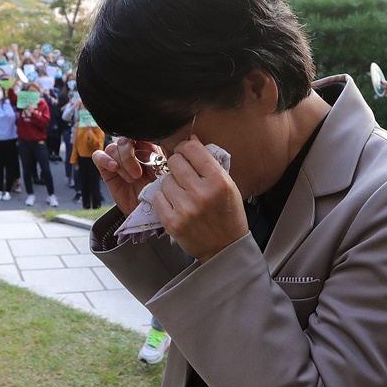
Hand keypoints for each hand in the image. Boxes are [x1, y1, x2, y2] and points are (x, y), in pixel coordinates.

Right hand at [91, 137, 158, 215]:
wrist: (144, 212)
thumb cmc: (156, 194)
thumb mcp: (162, 175)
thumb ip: (158, 159)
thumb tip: (156, 147)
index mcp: (147, 149)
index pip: (140, 135)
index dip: (142, 142)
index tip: (148, 157)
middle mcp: (131, 152)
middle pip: (125, 140)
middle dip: (130, 156)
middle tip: (137, 174)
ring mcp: (117, 160)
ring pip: (113, 148)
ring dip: (122, 163)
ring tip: (130, 179)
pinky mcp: (106, 169)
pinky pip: (98, 156)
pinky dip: (104, 159)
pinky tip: (113, 168)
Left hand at [153, 137, 246, 262]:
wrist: (224, 248)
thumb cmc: (227, 214)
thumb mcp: (228, 185)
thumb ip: (209, 163)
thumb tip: (191, 139)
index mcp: (218, 181)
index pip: (192, 150)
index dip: (185, 147)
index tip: (185, 152)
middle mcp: (201, 193)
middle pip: (175, 161)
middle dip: (177, 164)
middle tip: (183, 173)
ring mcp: (185, 208)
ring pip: (165, 179)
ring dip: (171, 183)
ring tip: (182, 193)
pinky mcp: (172, 222)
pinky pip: (157, 197)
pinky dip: (164, 198)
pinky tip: (176, 204)